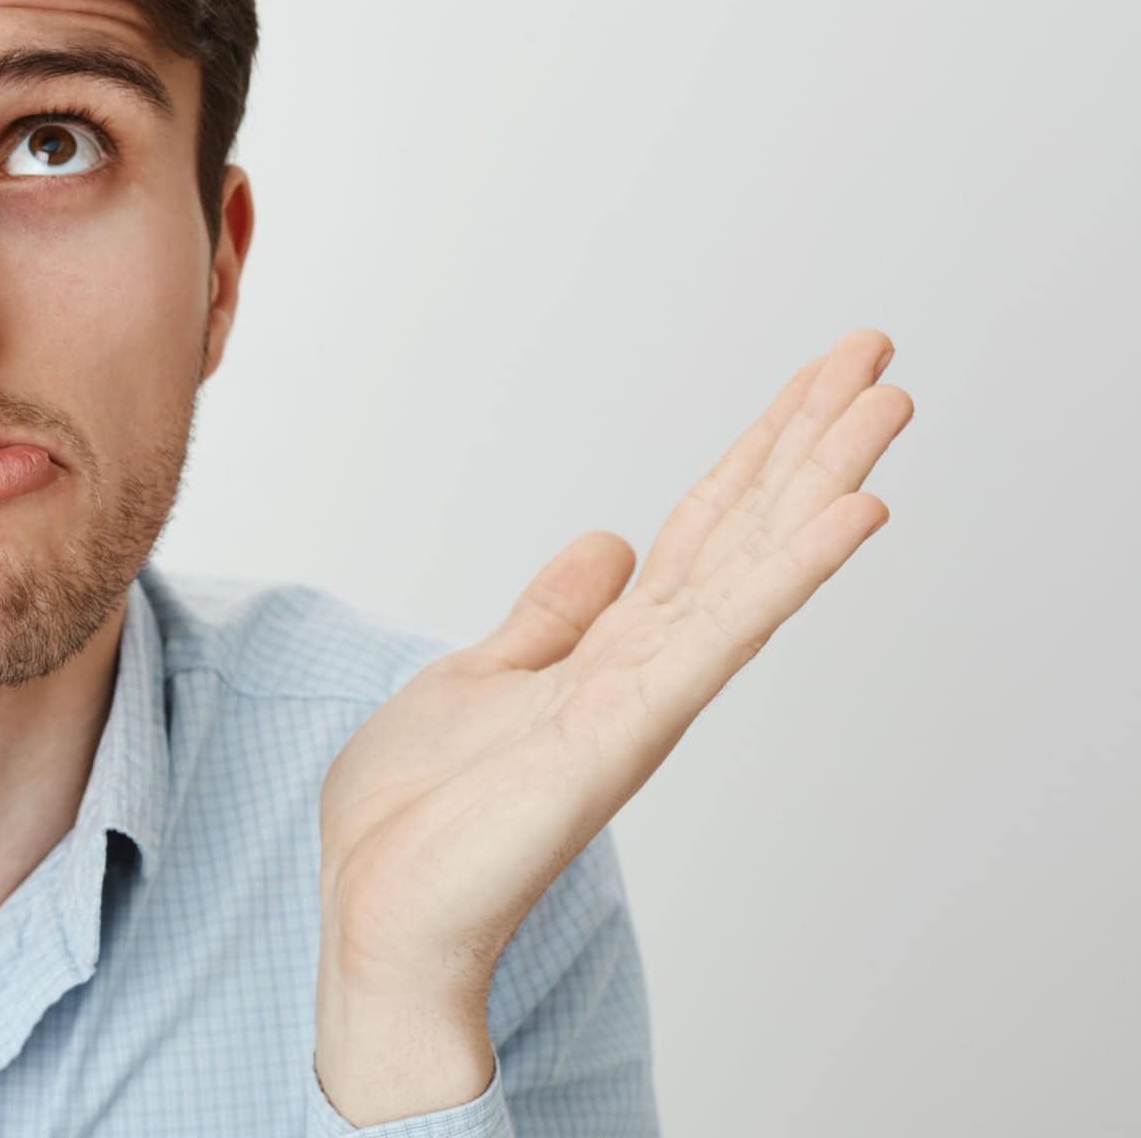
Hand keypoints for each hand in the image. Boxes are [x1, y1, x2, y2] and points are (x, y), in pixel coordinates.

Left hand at [312, 328, 911, 1118]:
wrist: (384, 916)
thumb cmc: (426, 818)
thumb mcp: (483, 676)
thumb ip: (552, 615)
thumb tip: (608, 542)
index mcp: (609, 650)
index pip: (700, 530)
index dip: (756, 452)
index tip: (817, 379)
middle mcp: (643, 667)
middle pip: (742, 531)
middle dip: (807, 441)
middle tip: (878, 352)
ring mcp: (641, 697)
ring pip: (749, 567)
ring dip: (821, 482)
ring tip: (886, 402)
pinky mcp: (619, 729)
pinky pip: (718, 636)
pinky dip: (785, 572)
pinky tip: (849, 513)